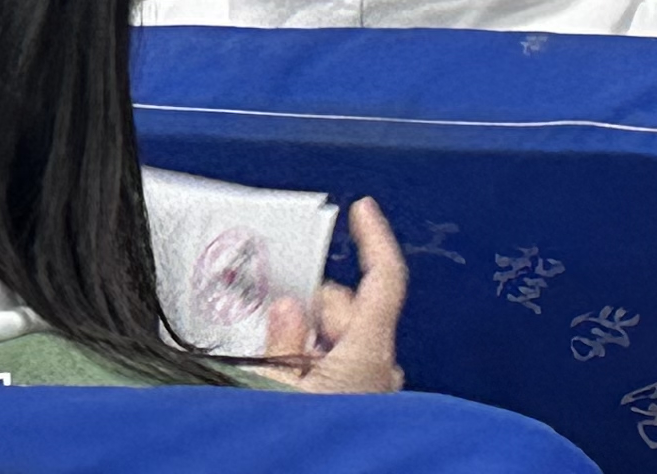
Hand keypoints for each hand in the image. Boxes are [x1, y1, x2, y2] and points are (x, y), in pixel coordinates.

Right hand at [256, 199, 405, 394]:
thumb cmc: (300, 448)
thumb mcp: (272, 387)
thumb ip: (283, 340)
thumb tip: (288, 307)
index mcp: (366, 353)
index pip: (384, 280)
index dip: (374, 238)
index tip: (363, 208)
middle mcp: (380, 370)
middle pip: (353, 309)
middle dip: (314, 307)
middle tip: (272, 318)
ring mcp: (374, 392)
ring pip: (346, 340)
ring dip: (313, 341)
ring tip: (272, 365)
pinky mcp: (364, 408)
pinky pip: (345, 369)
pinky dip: (320, 364)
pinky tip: (288, 382)